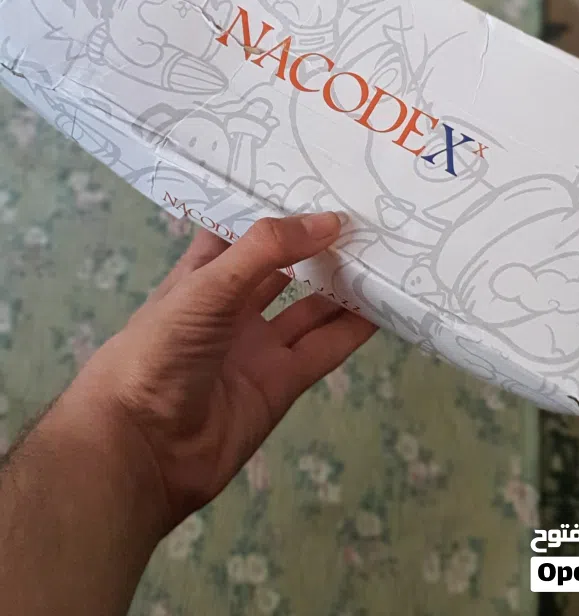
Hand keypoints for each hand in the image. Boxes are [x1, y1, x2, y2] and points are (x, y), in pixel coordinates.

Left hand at [67, 212, 375, 531]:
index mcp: (203, 273)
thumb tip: (331, 220)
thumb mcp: (207, 286)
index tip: (319, 179)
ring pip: (310, 308)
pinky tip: (384, 305)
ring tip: (385, 255)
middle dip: (319, 244)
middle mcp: (232, 305)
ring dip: (343, 285)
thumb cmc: (160, 350)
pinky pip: (323, 348)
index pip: (242, 228)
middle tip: (367, 215)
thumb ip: (267, 250)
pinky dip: (353, 329)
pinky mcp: (280, 384)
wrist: (141, 449)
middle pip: (284, 266)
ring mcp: (257, 345)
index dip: (275, 206)